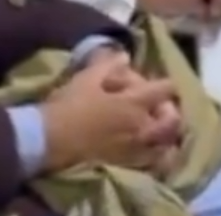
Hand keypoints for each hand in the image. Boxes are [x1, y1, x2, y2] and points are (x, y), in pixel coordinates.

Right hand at [40, 54, 180, 170]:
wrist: (48, 140)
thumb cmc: (68, 105)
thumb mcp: (87, 78)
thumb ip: (109, 65)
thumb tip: (125, 56)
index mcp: (134, 102)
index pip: (165, 89)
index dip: (166, 84)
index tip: (161, 83)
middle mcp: (141, 126)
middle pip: (172, 121)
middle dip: (171, 112)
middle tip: (161, 108)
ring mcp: (135, 148)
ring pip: (164, 144)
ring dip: (166, 136)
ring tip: (158, 131)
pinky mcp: (124, 164)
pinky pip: (150, 162)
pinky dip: (156, 156)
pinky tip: (149, 151)